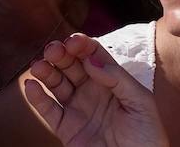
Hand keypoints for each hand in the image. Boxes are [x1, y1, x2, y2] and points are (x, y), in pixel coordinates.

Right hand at [24, 34, 166, 146]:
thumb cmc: (147, 139)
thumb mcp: (142, 103)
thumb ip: (118, 79)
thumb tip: (90, 59)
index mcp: (112, 82)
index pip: (93, 56)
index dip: (81, 45)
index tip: (73, 42)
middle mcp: (92, 92)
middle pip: (71, 66)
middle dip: (60, 54)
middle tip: (53, 50)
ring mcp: (78, 110)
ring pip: (57, 84)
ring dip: (46, 72)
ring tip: (39, 66)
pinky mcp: (67, 130)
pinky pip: (49, 111)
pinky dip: (37, 98)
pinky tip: (31, 86)